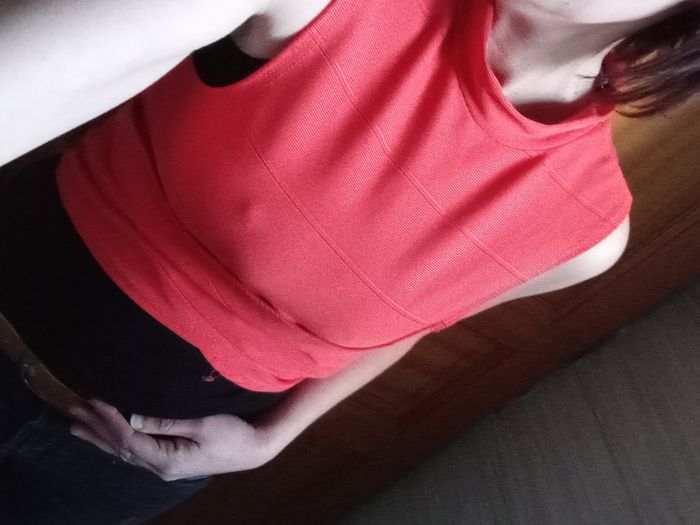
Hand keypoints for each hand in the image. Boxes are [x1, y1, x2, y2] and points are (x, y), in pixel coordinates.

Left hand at [67, 399, 279, 480]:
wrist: (255, 448)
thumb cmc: (234, 433)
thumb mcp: (203, 423)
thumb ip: (167, 421)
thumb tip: (133, 418)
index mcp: (167, 459)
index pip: (128, 439)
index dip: (109, 419)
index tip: (93, 399)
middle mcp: (161, 466)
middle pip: (120, 447)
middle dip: (96, 428)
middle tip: (72, 412)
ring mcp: (165, 465)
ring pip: (124, 450)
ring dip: (101, 435)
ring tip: (77, 426)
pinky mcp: (171, 459)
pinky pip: (135, 450)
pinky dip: (117, 440)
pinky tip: (108, 436)